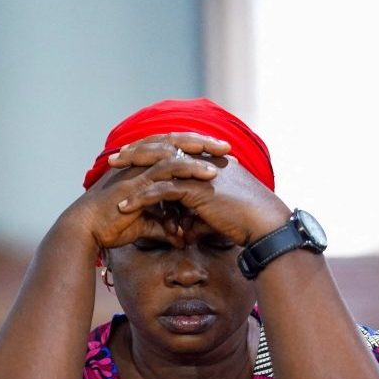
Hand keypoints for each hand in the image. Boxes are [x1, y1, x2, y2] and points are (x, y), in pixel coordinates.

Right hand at [61, 135, 223, 250]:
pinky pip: (168, 170)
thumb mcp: (143, 224)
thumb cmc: (109, 226)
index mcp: (141, 166)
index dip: (194, 148)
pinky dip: (190, 171)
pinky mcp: (138, 181)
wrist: (86, 231)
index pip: (172, 149)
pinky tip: (208, 175)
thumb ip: (161, 225)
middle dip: (203, 142)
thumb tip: (178, 235)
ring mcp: (138, 169)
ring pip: (175, 151)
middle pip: (176, 142)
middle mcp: (140, 163)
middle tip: (227, 146)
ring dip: (201, 152)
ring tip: (224, 155)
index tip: (218, 153)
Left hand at [109, 133, 289, 245]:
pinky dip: (143, 198)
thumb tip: (183, 229)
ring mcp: (201, 173)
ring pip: (159, 166)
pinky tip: (126, 206)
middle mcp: (205, 161)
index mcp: (211, 161)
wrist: (266, 225)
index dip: (155, 150)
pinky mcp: (197, 190)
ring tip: (113, 176)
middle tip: (116, 157)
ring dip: (134, 170)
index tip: (135, 155)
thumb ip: (197, 218)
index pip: (177, 148)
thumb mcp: (217, 217)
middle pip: (164, 149)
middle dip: (138, 152)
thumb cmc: (248, 222)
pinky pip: (163, 191)